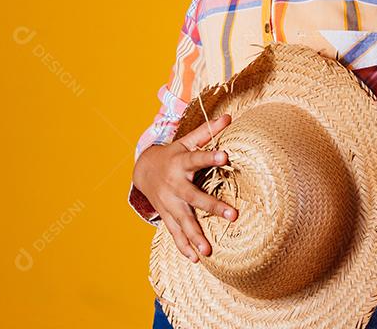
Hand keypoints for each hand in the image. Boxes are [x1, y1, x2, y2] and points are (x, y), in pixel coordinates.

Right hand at [132, 113, 237, 262]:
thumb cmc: (173, 154)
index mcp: (181, 162)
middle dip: (212, 206)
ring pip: (183, 221)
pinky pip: (175, 232)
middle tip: (233, 215)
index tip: (225, 155)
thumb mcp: (186, 141)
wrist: (143, 170)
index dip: (210, 156)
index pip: (197, 157)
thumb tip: (229, 117)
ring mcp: (169, 203)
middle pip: (194, 197)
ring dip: (195, 236)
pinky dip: (183, 245)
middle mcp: (175, 184)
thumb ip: (207, 132)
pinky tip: (196, 258)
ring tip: (208, 251)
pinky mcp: (167, 215)